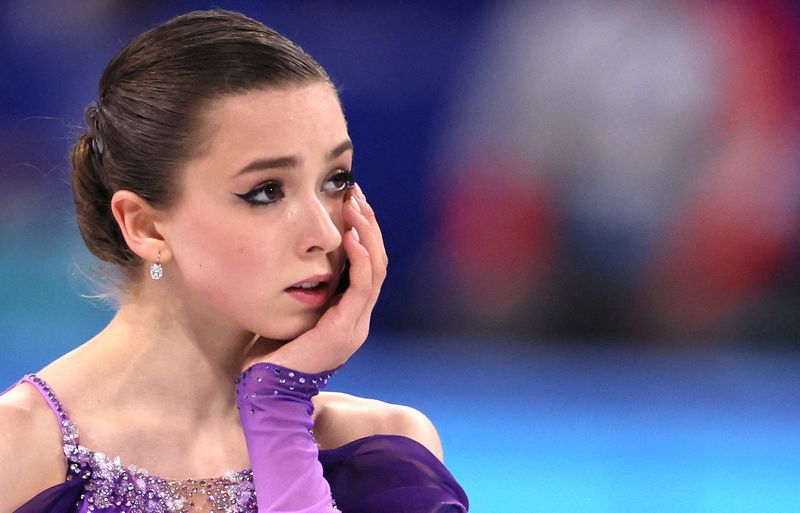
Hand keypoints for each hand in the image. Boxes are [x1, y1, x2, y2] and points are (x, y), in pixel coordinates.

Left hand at [242, 184, 387, 373]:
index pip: (368, 267)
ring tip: (356, 207)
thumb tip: (300, 258)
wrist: (265, 389)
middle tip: (357, 194)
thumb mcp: (294, 312)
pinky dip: (361, 259)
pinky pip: (361, 287)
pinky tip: (352, 237)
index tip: (351, 201)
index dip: (364, 233)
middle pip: (378, 263)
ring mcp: (355, 326)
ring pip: (376, 271)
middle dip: (369, 225)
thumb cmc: (272, 350)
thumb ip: (306, 291)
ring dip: (368, 235)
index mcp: (349, 315)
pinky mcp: (344, 330)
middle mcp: (359, 319)